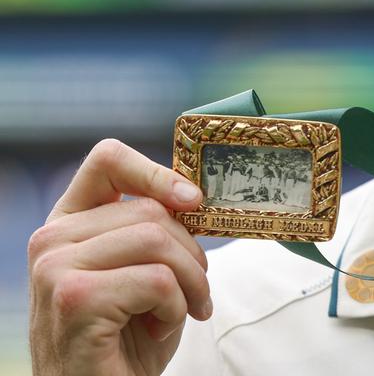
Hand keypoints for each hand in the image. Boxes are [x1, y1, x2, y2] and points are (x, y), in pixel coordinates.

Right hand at [28, 139, 211, 375]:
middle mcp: (51, 241)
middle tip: (195, 294)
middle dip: (191, 254)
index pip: (107, 159)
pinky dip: (176, 308)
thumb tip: (192, 190)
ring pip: (158, 241)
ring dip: (189, 283)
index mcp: (68, 224)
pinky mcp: (75, 299)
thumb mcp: (143, 270)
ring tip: (180, 312)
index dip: (156, 171)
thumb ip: (153, 228)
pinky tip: (159, 330)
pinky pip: (157, 280)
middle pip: (151, 210)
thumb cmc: (129, 338)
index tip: (193, 199)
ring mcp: (56, 269)